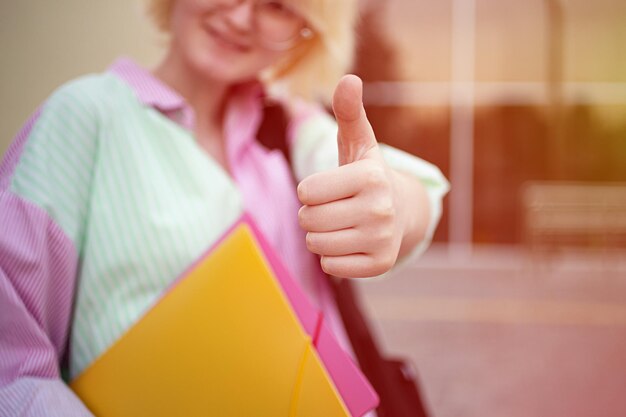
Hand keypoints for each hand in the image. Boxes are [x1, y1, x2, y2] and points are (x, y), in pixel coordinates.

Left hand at [297, 75, 426, 277]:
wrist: (401, 212)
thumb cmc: (367, 175)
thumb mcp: (358, 142)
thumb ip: (349, 111)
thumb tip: (349, 77)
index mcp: (371, 176)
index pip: (306, 191)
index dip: (310, 190)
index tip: (330, 187)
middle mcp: (381, 209)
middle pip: (308, 220)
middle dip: (313, 213)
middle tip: (335, 207)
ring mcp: (383, 240)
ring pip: (316, 245)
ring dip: (319, 235)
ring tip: (341, 224)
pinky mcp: (379, 265)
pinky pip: (330, 266)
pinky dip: (332, 257)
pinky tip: (350, 242)